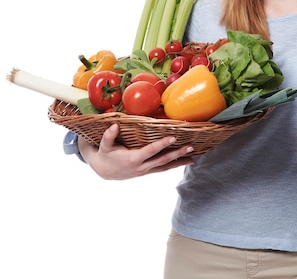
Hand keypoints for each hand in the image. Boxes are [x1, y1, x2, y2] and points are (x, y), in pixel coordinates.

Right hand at [79, 123, 193, 179]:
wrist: (104, 171)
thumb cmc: (105, 155)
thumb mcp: (104, 146)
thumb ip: (109, 136)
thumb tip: (115, 126)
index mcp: (133, 159)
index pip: (151, 150)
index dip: (162, 144)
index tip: (173, 138)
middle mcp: (141, 167)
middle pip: (162, 160)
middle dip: (177, 154)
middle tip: (190, 148)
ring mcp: (145, 171)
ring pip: (165, 167)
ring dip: (179, 162)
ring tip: (192, 158)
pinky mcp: (147, 171)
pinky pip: (163, 168)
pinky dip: (173, 165)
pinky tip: (183, 162)